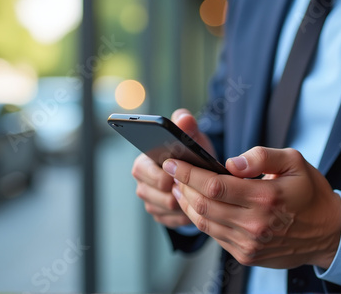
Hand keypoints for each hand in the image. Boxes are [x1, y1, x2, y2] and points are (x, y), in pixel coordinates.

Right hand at [131, 108, 215, 228]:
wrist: (198, 171)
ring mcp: (150, 201)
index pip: (148, 174)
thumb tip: (184, 118)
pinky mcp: (159, 215)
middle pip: (159, 196)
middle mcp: (142, 183)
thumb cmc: (191, 151)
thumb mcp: (191, 136)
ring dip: (184, 203)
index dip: (166, 176)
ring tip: (197, 193)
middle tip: (194, 184)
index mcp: (143, 163)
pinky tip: (195, 205)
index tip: (181, 175)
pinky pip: (173, 221)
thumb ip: (187, 125)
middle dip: (178, 191)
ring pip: (167, 209)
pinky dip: (185, 214)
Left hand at [163, 146, 340, 268]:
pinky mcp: (246, 255)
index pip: (214, 185)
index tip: (173, 162)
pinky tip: (197, 206)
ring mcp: (249, 243)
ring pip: (204, 223)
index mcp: (266, 197)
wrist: (328, 232)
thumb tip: (231, 162)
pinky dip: (201, 219)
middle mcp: (255, 224)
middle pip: (203, 205)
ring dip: (187, 204)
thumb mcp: (294, 161)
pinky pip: (215, 236)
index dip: (188, 173)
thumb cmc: (310, 193)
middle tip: (172, 172)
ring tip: (180, 187)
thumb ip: (262, 156)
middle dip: (182, 186)